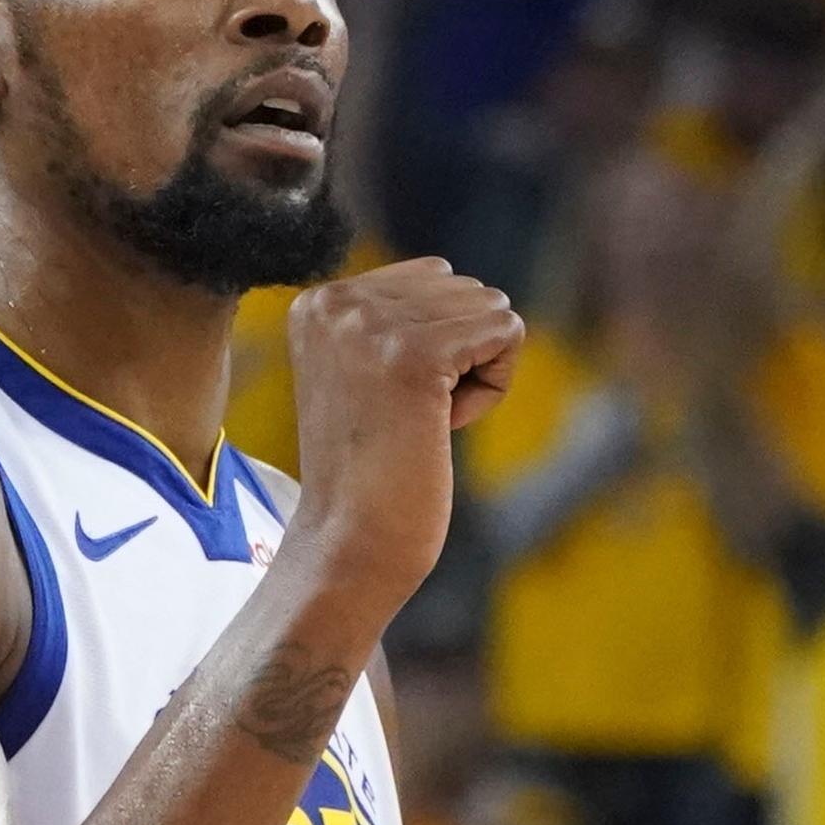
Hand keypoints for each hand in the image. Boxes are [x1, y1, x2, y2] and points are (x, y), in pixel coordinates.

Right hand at [285, 258, 523, 606]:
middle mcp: (337, 301)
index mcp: (318, 300)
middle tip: (409, 421)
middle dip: (461, 357)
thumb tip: (477, 292)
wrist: (348, 545)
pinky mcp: (417, 356)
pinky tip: (443, 428)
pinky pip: (507, 332)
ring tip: (421, 425)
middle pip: (466, 289)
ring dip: (476, 374)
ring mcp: (372, 325)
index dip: (436, 347)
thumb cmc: (370, 474)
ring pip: (491, 309)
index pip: (433, 278)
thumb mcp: (366, 374)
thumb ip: (400, 320)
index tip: (391, 404)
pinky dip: (491, 389)